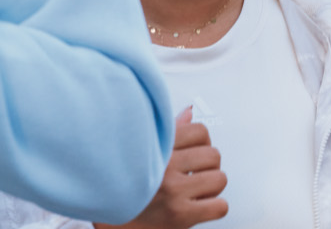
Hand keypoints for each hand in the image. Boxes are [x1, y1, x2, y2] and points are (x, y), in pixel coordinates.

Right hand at [97, 108, 227, 228]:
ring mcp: (172, 191)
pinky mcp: (179, 215)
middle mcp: (164, 167)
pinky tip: (200, 205)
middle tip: (195, 173)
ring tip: (196, 190)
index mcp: (156, 147)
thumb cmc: (127, 184)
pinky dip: (215, 207)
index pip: (200, 131)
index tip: (194, 152)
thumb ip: (168, 131)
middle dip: (207, 165)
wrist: (111, 218)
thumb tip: (189, 112)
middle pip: (213, 155)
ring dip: (212, 186)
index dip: (201, 143)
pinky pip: (219, 206)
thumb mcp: (143, 150)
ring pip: (219, 178)